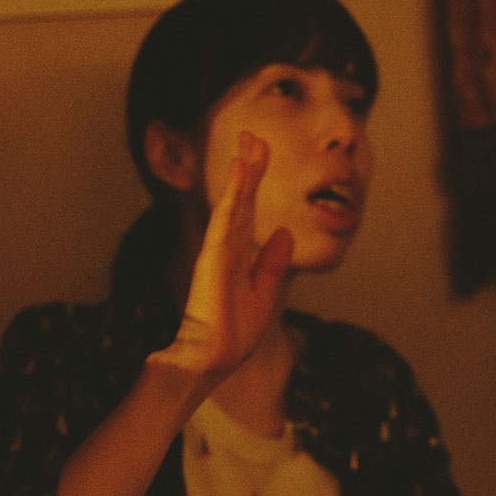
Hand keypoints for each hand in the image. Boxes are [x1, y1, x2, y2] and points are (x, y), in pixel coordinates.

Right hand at [160, 132, 293, 377]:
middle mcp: (227, 249)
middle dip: (249, 168)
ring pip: (234, 202)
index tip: (260, 156)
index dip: (254, 185)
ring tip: (250, 140)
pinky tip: (240, 169)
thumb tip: (285, 233)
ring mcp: (218, 250)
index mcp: (238, 258)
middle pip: (241, 200)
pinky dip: (234, 192)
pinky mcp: (213, 256)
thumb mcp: (264, 295)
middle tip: (253, 135)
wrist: (211, 360)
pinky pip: (226, 217)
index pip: (248, 213)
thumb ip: (272, 264)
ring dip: (243, 171)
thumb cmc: (233, 335)